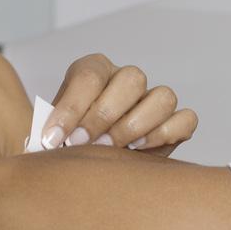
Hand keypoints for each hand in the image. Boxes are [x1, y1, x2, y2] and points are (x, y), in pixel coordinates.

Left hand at [41, 54, 197, 156]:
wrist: (83, 158)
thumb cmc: (64, 142)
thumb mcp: (50, 131)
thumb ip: (48, 132)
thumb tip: (44, 145)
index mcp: (93, 71)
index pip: (89, 76)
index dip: (71, 109)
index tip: (53, 139)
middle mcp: (125, 79)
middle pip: (132, 79)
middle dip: (104, 116)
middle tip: (83, 145)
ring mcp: (152, 98)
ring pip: (163, 96)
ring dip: (136, 126)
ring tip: (112, 151)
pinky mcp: (173, 122)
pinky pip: (185, 119)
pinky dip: (166, 135)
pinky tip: (140, 152)